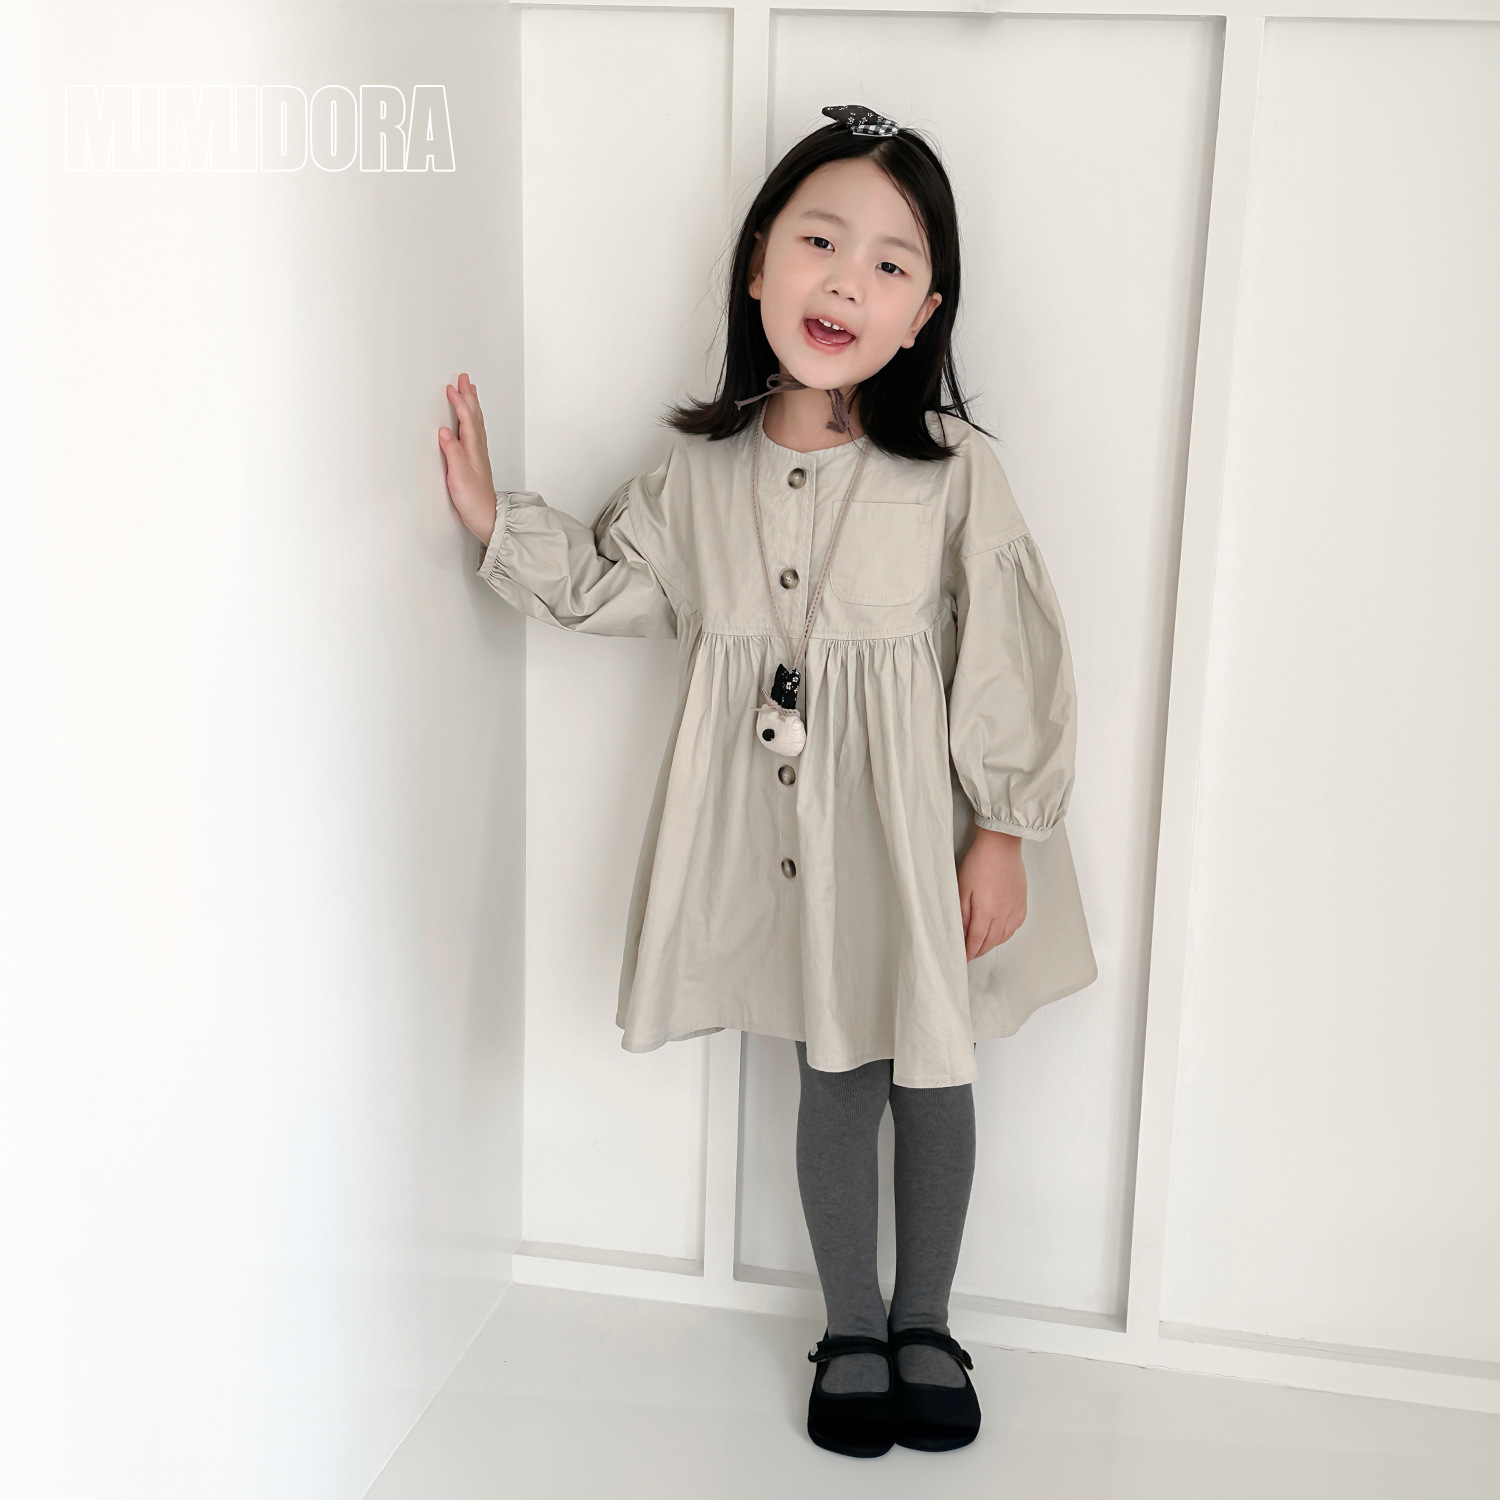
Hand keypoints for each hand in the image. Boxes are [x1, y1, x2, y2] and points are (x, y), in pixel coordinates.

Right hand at [439, 372, 498, 543]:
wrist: (487, 517)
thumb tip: (444, 431)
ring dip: (472, 405)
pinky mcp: (476, 460)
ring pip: (476, 422)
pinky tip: (470, 419)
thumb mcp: (458, 476)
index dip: (459, 402)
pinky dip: (472, 419)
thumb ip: (452, 453)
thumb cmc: (473, 500)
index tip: (452, 387)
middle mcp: (478, 449)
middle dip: (469, 396)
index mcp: (473, 449)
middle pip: (474, 416)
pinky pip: (475, 431)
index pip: (466, 420)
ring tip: (470, 391)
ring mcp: (478, 454)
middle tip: (465, 378)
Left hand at [957, 827, 1026, 960]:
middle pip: (991, 941)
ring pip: (1005, 936)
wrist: (1001, 845)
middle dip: (979, 950)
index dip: (969, 952)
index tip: (963, 958)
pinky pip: (1016, 925)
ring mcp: (1015, 908)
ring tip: (983, 945)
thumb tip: (960, 932)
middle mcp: (1004, 914)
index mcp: (987, 912)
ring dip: (993, 944)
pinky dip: (1007, 933)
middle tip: (971, 954)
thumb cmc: (979, 862)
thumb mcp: (962, 888)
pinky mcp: (1022, 901)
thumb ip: (961, 913)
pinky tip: (1001, 932)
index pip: (976, 940)